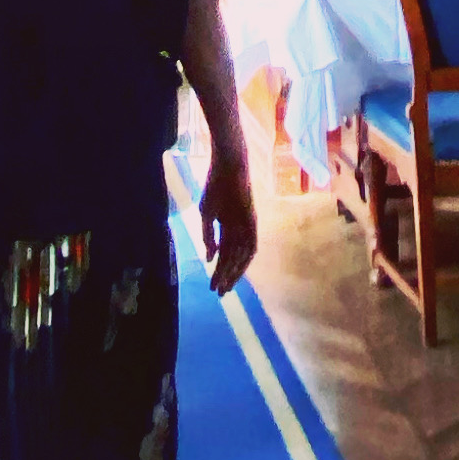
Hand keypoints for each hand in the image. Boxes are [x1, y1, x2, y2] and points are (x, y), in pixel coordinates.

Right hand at [198, 149, 258, 296]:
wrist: (227, 165)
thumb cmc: (215, 186)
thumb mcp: (206, 213)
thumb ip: (208, 236)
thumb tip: (209, 258)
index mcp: (228, 228)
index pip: (224, 255)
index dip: (218, 271)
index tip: (211, 287)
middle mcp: (240, 231)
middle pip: (233, 259)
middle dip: (226, 277)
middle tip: (219, 294)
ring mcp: (247, 226)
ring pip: (242, 256)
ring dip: (234, 272)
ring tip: (225, 286)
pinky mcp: (252, 220)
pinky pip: (251, 243)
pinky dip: (244, 257)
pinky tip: (237, 268)